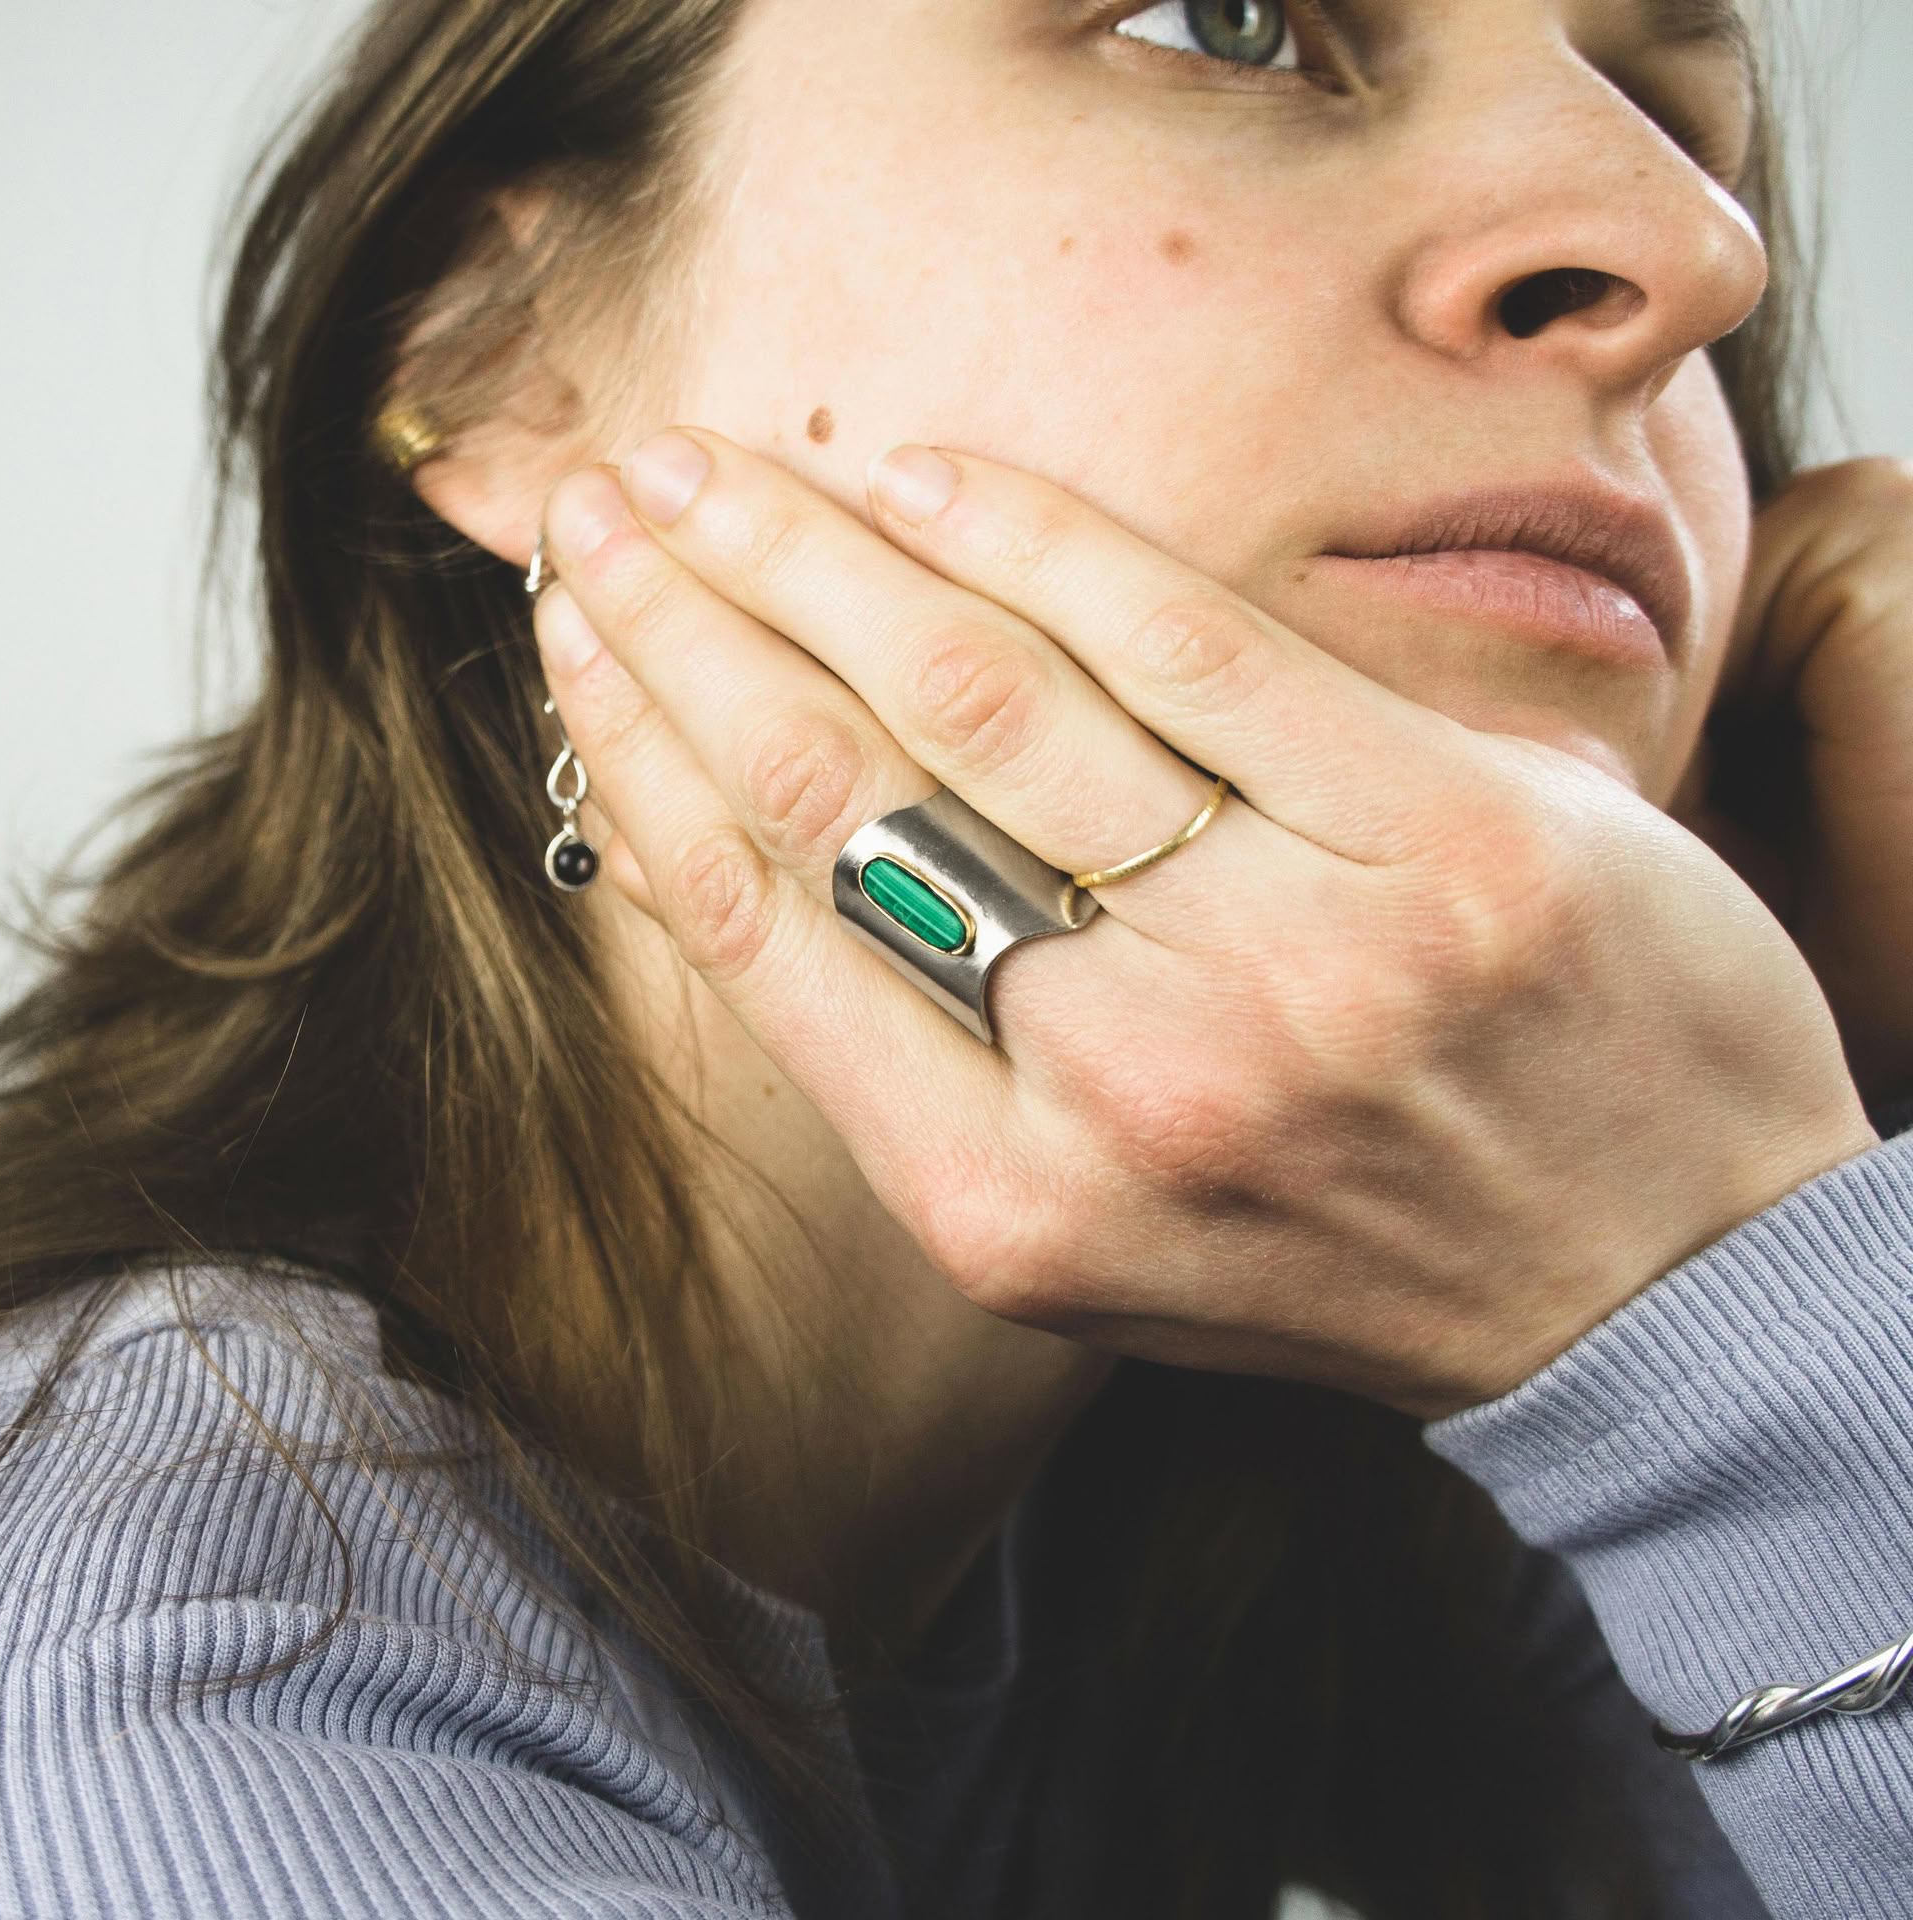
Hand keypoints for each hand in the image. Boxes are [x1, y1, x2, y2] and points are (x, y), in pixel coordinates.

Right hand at [534, 434, 1874, 1417]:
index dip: (641, 750)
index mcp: (1003, 1205)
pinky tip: (926, 478)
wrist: (1649, 1287)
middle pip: (843, 784)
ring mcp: (1289, 956)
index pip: (764, 924)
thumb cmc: (1337, 1250)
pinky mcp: (1438, 835)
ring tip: (712, 467)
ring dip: (816, 552)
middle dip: (690, 616)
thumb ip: (921, 1072)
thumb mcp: (1089, 1238)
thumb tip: (732, 844)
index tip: (573, 634)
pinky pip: (1190, 643)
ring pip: (985, 696)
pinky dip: (1041, 540)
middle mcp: (1124, 1086)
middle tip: (600, 504)